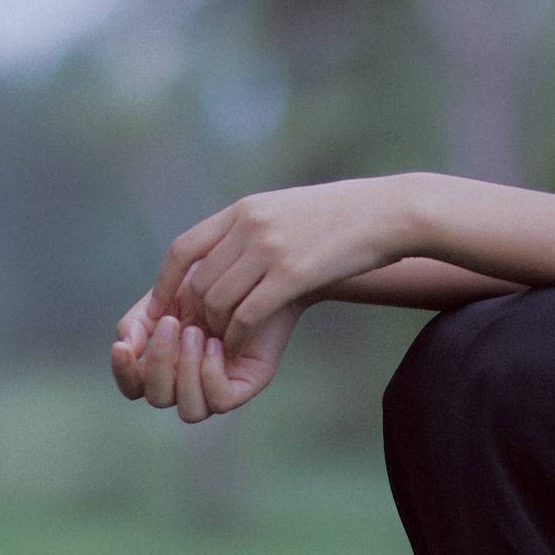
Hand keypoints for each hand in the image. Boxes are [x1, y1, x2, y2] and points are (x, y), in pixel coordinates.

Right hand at [108, 293, 300, 422]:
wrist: (253, 271)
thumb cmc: (208, 283)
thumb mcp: (163, 298)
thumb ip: (139, 321)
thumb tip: (126, 346)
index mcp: (164, 363)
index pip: (134, 386)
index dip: (124, 373)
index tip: (122, 347)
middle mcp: (187, 380)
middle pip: (157, 398)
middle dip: (160, 362)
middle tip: (171, 323)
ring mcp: (215, 386)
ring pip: (190, 411)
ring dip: (186, 371)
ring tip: (196, 333)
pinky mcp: (244, 385)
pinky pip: (219, 402)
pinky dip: (210, 374)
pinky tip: (215, 343)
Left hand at [153, 179, 418, 337]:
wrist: (389, 213)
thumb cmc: (341, 218)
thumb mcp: (285, 211)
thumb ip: (250, 228)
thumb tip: (221, 256)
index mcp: (243, 210)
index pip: (183, 249)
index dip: (167, 284)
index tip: (165, 309)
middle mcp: (249, 225)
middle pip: (198, 282)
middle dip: (196, 316)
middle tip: (206, 336)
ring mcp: (270, 248)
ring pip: (217, 301)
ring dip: (218, 328)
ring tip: (227, 340)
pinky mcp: (293, 273)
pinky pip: (247, 314)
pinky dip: (240, 336)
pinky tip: (246, 345)